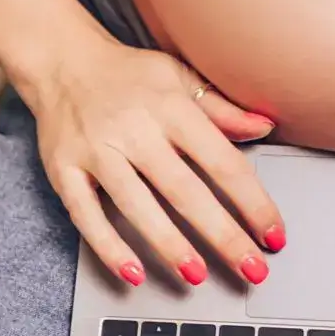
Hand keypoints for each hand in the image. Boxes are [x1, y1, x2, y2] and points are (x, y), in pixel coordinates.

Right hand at [20, 32, 287, 288]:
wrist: (61, 59)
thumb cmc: (128, 74)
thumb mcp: (179, 77)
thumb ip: (221, 108)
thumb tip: (266, 126)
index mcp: (171, 107)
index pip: (222, 161)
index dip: (252, 202)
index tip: (273, 235)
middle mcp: (134, 129)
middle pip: (184, 190)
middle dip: (221, 235)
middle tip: (251, 270)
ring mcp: (96, 150)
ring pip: (137, 205)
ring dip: (169, 245)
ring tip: (197, 277)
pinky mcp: (63, 169)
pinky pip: (86, 214)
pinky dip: (108, 246)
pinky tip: (133, 274)